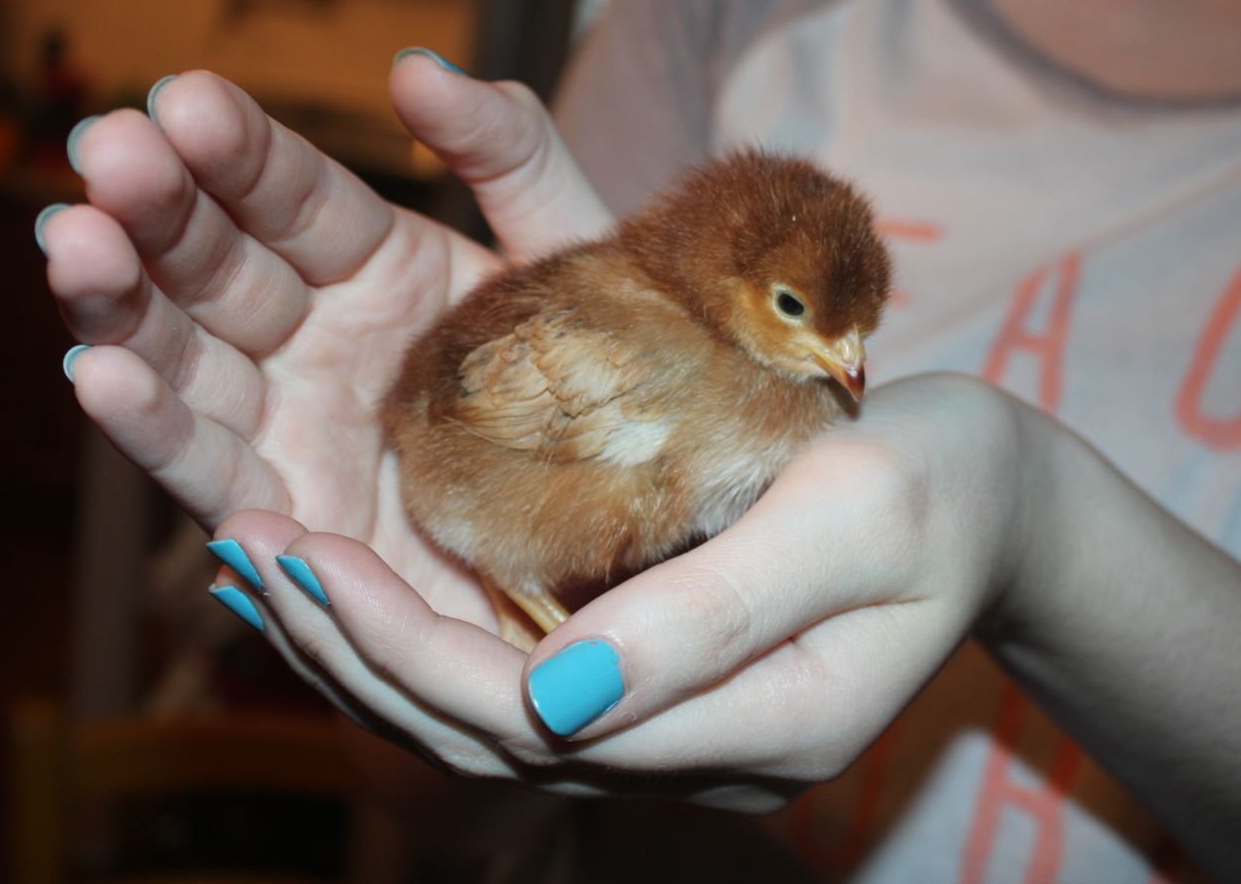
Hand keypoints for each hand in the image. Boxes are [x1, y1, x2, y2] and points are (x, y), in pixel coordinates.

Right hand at [44, 55, 610, 630]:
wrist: (636, 531)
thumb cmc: (610, 387)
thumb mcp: (568, 250)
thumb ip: (505, 153)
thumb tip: (415, 66)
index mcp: (373, 263)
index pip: (289, 195)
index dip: (238, 152)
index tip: (187, 101)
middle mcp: (312, 338)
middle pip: (214, 267)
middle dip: (155, 210)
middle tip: (111, 151)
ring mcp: (289, 424)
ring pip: (186, 359)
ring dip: (123, 307)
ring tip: (75, 246)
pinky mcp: (285, 516)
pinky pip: (211, 472)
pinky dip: (156, 431)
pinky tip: (104, 376)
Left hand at [211, 373, 1031, 809]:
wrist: (998, 504)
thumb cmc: (944, 484)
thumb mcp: (855, 518)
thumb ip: (715, 617)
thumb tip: (551, 695)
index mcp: (755, 727)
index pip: (529, 722)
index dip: (403, 647)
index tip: (304, 551)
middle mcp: (695, 757)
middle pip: (483, 738)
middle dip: (350, 651)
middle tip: (242, 549)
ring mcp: (673, 734)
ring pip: (483, 726)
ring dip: (363, 651)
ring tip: (259, 566)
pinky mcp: (654, 690)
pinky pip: (511, 688)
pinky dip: (419, 636)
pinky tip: (353, 580)